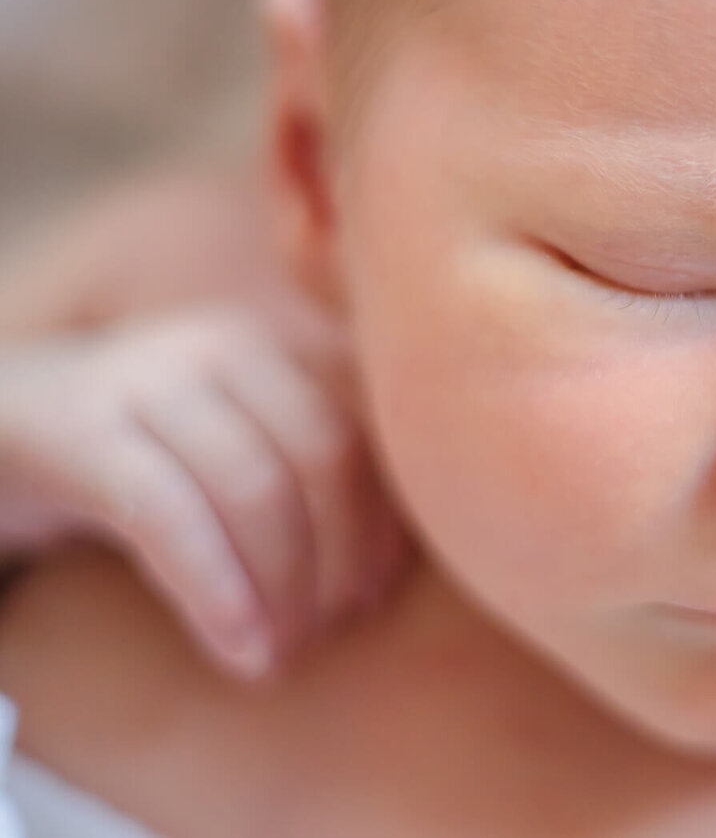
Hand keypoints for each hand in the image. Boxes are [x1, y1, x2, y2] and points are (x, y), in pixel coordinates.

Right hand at [0, 306, 409, 679]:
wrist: (3, 423)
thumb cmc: (157, 451)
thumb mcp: (247, 443)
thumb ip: (319, 476)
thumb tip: (397, 567)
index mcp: (286, 343)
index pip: (372, 427)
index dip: (387, 518)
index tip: (381, 592)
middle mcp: (227, 342)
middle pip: (324, 454)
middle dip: (341, 557)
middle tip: (332, 629)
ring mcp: (150, 375)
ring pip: (255, 486)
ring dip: (283, 588)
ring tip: (282, 653)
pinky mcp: (79, 428)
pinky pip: (169, 516)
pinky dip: (218, 593)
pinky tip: (239, 651)